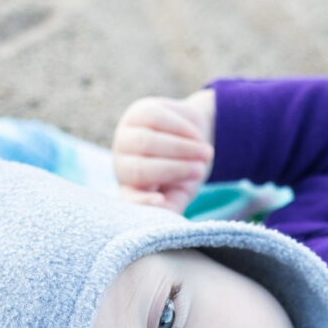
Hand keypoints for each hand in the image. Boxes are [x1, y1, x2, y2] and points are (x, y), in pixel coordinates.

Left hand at [112, 89, 214, 213]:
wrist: (194, 138)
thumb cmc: (186, 173)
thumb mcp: (181, 193)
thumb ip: (172, 206)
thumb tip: (166, 214)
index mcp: (131, 189)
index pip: (128, 199)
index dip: (141, 201)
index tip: (159, 200)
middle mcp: (122, 163)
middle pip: (141, 168)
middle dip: (175, 168)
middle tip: (202, 169)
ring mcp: (126, 135)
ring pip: (147, 141)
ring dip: (181, 147)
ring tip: (206, 153)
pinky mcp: (138, 112)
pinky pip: (156, 119)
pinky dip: (181, 128)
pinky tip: (197, 136)